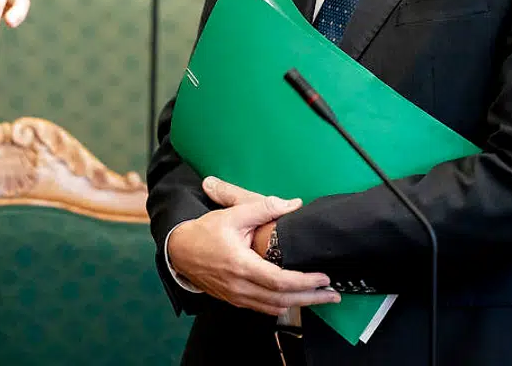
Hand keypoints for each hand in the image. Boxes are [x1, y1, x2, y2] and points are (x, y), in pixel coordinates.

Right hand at [168, 176, 338, 316]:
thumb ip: (263, 208)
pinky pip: (262, 308)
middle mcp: (240, 286)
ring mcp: (237, 296)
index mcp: (241, 265)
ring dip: (299, 304)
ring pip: (274, 307)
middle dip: (311, 299)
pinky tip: (294, 299)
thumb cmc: (204, 232)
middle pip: (282, 300)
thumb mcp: (233, 214)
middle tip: (332, 295)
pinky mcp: (234, 299)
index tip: (323, 277)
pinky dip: (281, 305)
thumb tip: (292, 204)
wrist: (179, 250)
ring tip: (319, 298)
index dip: (304, 282)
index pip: (279, 281)